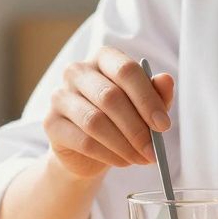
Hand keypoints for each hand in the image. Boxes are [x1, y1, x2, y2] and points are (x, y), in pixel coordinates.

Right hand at [43, 46, 175, 178]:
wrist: (87, 148)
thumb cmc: (120, 118)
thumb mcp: (144, 106)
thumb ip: (156, 93)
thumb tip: (166, 80)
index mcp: (103, 58)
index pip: (126, 70)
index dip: (148, 99)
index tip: (164, 126)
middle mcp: (77, 71)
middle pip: (110, 97)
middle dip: (137, 128)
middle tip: (154, 151)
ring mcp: (60, 95)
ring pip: (95, 122)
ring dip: (124, 145)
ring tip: (141, 159)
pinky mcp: (51, 123)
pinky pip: (83, 141)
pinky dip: (108, 155)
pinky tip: (123, 161)